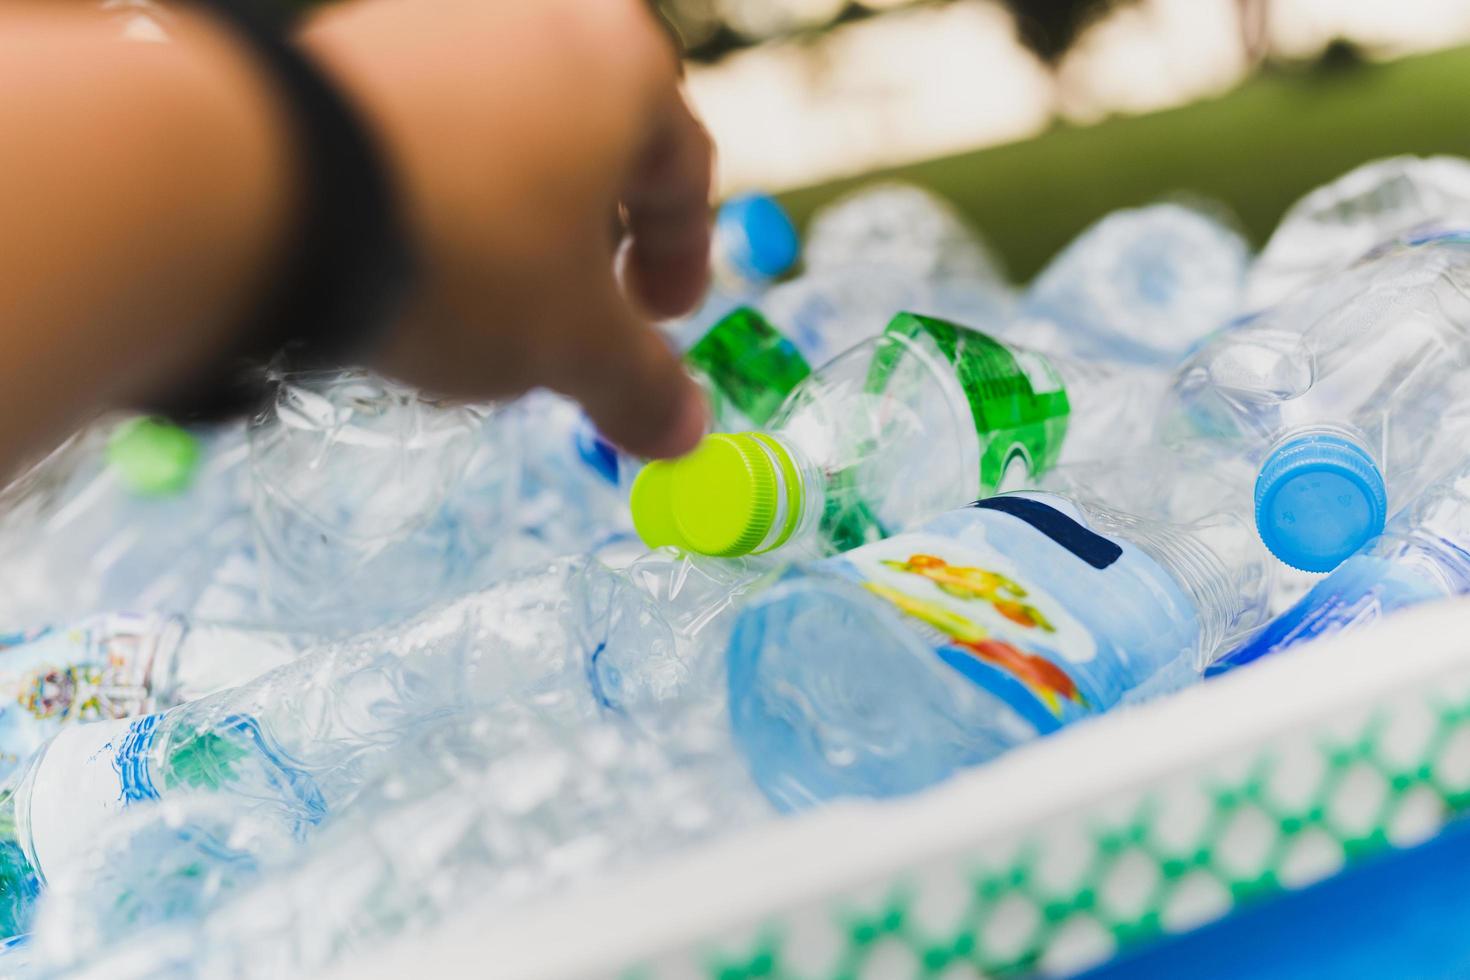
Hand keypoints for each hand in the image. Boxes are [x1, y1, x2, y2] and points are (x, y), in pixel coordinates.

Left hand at [301, 0, 712, 457]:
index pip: (686, 173)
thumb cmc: (465, 251)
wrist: (265, 188)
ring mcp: (447, 13)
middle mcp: (548, 15)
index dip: (681, 260)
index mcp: (628, 67)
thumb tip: (685, 432)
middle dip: (596, 236)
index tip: (659, 320)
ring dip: (520, 212)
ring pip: (515, 129)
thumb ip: (640, 384)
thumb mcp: (572, 340)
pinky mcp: (360, 32)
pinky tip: (414, 244)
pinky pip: (435, 118)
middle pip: (600, 144)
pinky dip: (445, 182)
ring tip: (486, 288)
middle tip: (579, 308)